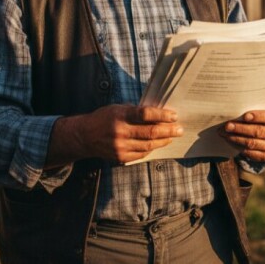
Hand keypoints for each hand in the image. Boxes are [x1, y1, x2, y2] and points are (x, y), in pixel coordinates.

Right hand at [47, 105, 182, 165]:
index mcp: (120, 115)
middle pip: (150, 132)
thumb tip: (159, 114)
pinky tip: (158, 144)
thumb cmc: (104, 118)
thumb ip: (136, 111)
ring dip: (163, 141)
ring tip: (172, 136)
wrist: (84, 136)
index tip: (174, 116)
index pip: (146, 114)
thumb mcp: (118, 108)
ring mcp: (120, 146)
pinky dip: (152, 149)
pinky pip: (141, 154)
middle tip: (180, 129)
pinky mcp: (120, 157)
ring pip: (148, 145)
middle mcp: (120, 132)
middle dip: (169, 130)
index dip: (162, 115)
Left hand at [219, 110, 264, 162]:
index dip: (257, 117)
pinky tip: (229, 140)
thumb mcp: (262, 113)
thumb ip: (252, 112)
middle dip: (241, 128)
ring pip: (252, 143)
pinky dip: (237, 146)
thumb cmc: (261, 119)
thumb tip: (233, 112)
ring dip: (236, 138)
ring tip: (224, 133)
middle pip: (258, 131)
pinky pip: (249, 152)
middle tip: (227, 126)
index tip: (245, 116)